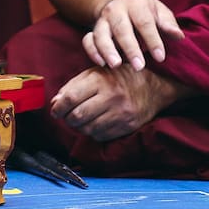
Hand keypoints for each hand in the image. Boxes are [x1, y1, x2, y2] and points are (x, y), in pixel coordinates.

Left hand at [48, 64, 191, 141]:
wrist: (153, 87)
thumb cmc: (119, 77)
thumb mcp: (96, 72)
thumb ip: (73, 85)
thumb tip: (55, 102)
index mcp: (101, 80)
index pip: (71, 98)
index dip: (58, 107)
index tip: (55, 110)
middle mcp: (112, 97)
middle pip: (78, 116)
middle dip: (66, 119)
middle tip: (65, 116)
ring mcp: (121, 113)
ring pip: (88, 128)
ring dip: (79, 127)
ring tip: (79, 120)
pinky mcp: (127, 126)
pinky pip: (101, 136)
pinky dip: (92, 132)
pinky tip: (94, 124)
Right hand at [86, 0, 183, 70]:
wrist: (121, 3)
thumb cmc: (146, 12)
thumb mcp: (160, 12)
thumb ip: (168, 24)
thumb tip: (179, 36)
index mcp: (135, 3)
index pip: (144, 22)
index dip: (152, 40)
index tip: (160, 58)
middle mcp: (115, 10)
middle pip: (121, 29)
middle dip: (130, 48)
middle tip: (140, 66)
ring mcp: (102, 21)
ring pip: (101, 35)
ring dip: (107, 50)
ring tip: (116, 65)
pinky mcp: (93, 30)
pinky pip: (88, 40)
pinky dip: (92, 51)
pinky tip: (101, 64)